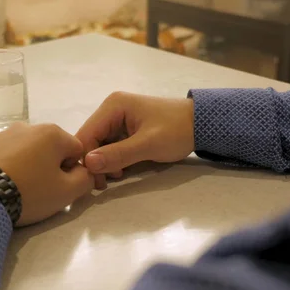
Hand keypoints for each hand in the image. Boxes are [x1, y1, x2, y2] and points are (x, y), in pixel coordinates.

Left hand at [0, 123, 93, 225]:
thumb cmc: (30, 191)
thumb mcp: (67, 192)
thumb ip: (85, 179)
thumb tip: (84, 172)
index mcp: (53, 133)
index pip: (77, 151)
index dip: (73, 172)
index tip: (60, 189)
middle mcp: (30, 126)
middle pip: (52, 149)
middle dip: (51, 168)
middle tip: (40, 192)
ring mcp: (5, 133)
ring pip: (29, 152)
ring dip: (30, 167)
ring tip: (19, 189)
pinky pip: (8, 156)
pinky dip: (11, 167)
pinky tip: (3, 184)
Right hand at [76, 92, 194, 189]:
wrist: (203, 124)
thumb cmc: (177, 130)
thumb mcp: (148, 144)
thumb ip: (118, 154)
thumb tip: (88, 163)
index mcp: (113, 106)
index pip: (86, 134)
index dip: (86, 158)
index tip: (95, 180)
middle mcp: (110, 109)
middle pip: (90, 140)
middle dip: (95, 162)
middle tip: (105, 183)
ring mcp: (117, 119)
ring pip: (99, 145)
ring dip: (104, 163)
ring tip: (117, 175)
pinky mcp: (124, 129)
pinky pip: (110, 146)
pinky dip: (112, 160)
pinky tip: (121, 170)